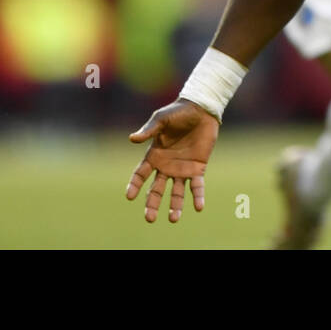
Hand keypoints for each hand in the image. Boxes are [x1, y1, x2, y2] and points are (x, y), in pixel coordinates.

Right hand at [125, 99, 219, 223]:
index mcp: (154, 155)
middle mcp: (166, 166)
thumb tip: (132, 139)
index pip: (141, 174)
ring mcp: (182, 169)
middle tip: (150, 218)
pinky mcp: (198, 168)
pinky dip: (198, 196)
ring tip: (173, 219)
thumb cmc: (178, 112)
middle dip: (152, 204)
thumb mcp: (161, 119)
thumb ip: (148, 130)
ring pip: (177, 192)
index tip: (129, 196)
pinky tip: (199, 207)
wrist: (201, 110)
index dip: (134, 185)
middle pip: (156, 189)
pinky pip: (197, 186)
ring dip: (175, 206)